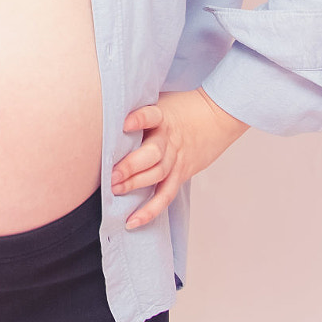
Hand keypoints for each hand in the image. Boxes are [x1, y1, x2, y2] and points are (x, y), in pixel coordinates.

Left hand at [112, 87, 248, 229]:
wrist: (217, 116)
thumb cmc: (181, 107)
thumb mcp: (161, 99)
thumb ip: (139, 108)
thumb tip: (105, 108)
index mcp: (162, 117)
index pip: (151, 116)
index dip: (139, 120)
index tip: (124, 123)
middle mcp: (169, 140)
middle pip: (152, 154)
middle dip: (130, 166)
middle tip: (111, 175)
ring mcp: (176, 159)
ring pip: (157, 175)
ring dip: (135, 185)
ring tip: (115, 191)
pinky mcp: (180, 174)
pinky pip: (165, 195)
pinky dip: (149, 210)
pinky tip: (132, 221)